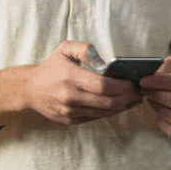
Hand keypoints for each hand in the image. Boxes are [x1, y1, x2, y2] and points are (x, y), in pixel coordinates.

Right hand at [27, 41, 146, 124]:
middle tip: (140, 92)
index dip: (123, 86)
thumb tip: (104, 62)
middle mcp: (69, 96)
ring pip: (104, 112)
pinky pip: (96, 117)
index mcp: (70, 76)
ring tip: (134, 99)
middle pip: (107, 102)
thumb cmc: (52, 67)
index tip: (134, 83)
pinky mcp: (70, 120)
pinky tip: (119, 105)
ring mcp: (70, 111)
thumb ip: (85, 49)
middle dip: (128, 98)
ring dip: (123, 107)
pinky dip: (110, 112)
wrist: (30, 89)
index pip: (103, 86)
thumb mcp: (64, 49)